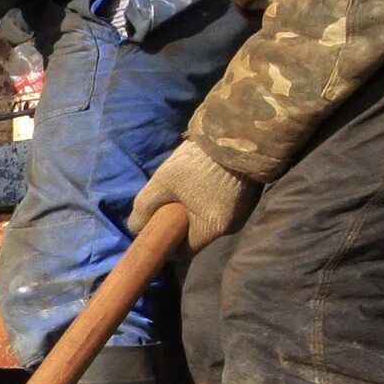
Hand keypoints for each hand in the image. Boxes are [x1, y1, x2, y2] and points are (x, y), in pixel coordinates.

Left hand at [127, 139, 257, 250]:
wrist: (237, 131)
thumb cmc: (198, 162)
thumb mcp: (162, 183)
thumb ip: (145, 207)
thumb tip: (135, 228)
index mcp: (213, 228)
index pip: (184, 252)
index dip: (166, 243)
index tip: (155, 228)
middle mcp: (232, 225)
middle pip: (197, 234)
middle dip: (180, 223)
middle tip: (169, 201)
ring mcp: (243, 210)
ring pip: (209, 217)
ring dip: (195, 208)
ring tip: (186, 186)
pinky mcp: (248, 194)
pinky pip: (221, 204)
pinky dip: (209, 198)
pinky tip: (203, 180)